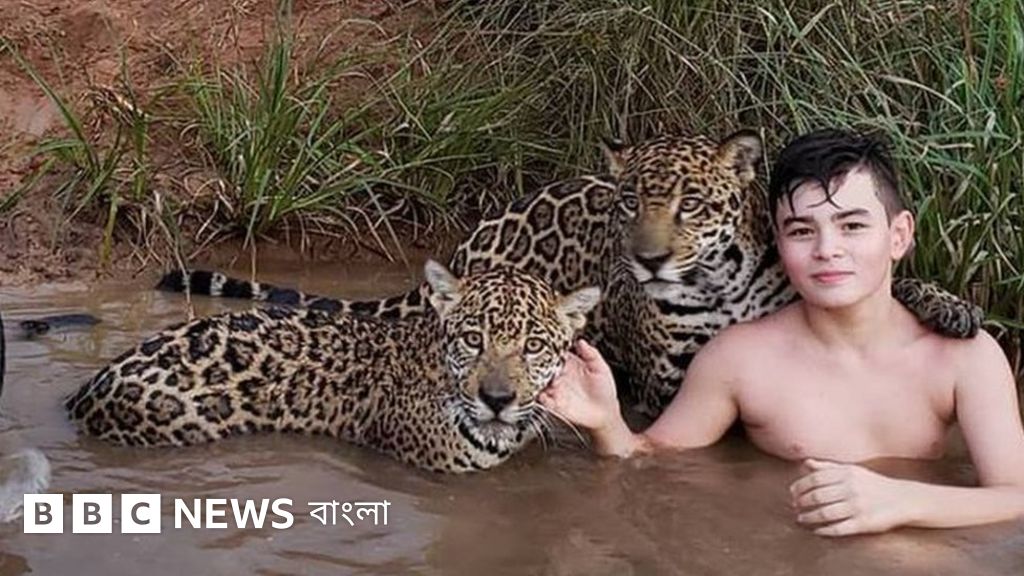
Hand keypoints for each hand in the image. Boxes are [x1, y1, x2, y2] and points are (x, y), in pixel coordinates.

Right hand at [539, 339, 618, 431]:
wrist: (605, 415)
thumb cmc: (604, 393)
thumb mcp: (601, 369)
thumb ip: (591, 354)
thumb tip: (581, 341)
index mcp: (571, 366)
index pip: (556, 354)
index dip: (551, 348)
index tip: (547, 343)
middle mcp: (561, 377)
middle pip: (544, 365)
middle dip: (539, 360)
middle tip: (538, 356)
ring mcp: (556, 390)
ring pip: (539, 380)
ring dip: (536, 376)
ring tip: (536, 371)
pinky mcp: (553, 403)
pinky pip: (540, 397)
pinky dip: (537, 393)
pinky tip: (540, 388)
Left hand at [790, 459, 915, 536]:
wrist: (904, 499)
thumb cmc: (874, 484)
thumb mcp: (852, 470)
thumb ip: (828, 467)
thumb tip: (806, 463)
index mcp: (846, 474)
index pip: (815, 479)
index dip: (800, 486)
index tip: (792, 492)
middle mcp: (851, 489)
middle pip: (817, 496)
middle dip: (802, 502)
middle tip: (794, 506)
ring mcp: (857, 507)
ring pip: (825, 513)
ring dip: (809, 517)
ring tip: (801, 518)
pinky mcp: (864, 523)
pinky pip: (839, 528)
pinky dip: (825, 530)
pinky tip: (817, 531)